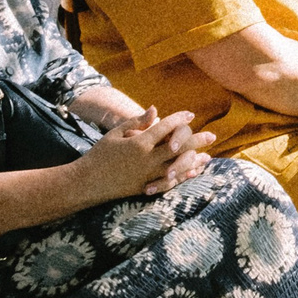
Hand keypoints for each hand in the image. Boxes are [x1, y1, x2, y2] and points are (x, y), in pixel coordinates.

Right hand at [72, 108, 209, 202]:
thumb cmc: (99, 154)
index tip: (190, 114)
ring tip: (208, 156)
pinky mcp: (145, 188)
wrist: (85, 182)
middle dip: (196, 140)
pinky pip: (169, 183)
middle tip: (212, 136)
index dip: (179, 119)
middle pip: (178, 148)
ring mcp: (147, 176)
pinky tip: (192, 173)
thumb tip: (155, 109)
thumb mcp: (115, 133)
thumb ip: (137, 122)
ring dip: (194, 160)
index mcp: (138, 143)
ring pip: (177, 167)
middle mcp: (146, 160)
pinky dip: (182, 177)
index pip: (165, 128)